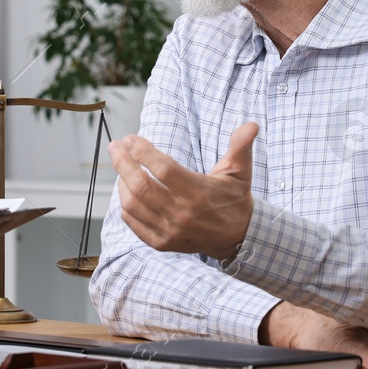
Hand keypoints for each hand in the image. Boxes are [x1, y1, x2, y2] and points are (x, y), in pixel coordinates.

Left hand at [111, 122, 256, 261]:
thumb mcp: (240, 171)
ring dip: (122, 181)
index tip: (131, 139)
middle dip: (123, 162)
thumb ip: (241, 146)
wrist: (236, 238)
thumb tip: (252, 124)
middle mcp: (182, 214)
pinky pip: (133, 223)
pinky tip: (125, 189)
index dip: (143, 152)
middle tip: (115, 146)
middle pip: (141, 185)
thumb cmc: (234, 199)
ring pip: (133, 204)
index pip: (163, 169)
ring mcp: (170, 231)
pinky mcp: (162, 243)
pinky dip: (125, 205)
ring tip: (121, 164)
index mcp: (199, 193)